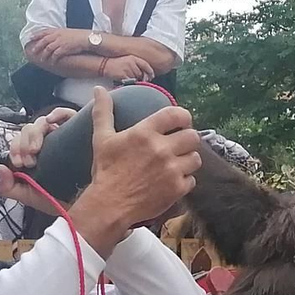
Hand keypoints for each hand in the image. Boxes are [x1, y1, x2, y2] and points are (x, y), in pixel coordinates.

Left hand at [24, 27, 85, 66]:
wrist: (87, 38)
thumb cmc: (79, 36)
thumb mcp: (67, 32)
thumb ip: (59, 34)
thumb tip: (54, 37)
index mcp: (57, 30)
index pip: (44, 32)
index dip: (36, 35)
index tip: (30, 38)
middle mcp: (57, 35)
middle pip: (43, 41)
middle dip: (37, 46)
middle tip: (32, 51)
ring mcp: (60, 42)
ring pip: (48, 49)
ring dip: (44, 55)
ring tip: (41, 60)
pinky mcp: (64, 48)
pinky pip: (55, 55)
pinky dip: (52, 59)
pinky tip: (51, 63)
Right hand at [67, 88, 201, 254]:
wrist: (109, 205)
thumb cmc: (106, 171)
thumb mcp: (102, 138)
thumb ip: (103, 112)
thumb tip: (99, 90)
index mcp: (145, 133)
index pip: (177, 114)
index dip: (183, 117)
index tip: (180, 123)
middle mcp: (162, 149)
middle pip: (192, 136)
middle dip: (187, 139)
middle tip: (179, 145)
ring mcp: (171, 170)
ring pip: (196, 158)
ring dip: (188, 160)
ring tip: (177, 163)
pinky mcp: (177, 189)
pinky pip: (192, 180)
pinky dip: (184, 180)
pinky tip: (173, 180)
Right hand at [103, 54, 155, 82]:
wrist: (104, 65)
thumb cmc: (116, 64)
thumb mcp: (128, 60)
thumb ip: (137, 66)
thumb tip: (146, 75)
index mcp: (133, 58)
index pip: (146, 65)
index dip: (150, 72)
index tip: (151, 76)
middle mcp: (131, 62)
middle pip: (142, 74)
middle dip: (141, 78)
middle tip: (137, 80)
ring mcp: (127, 69)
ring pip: (137, 79)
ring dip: (135, 81)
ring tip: (128, 79)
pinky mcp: (123, 75)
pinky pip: (130, 82)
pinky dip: (129, 84)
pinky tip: (125, 81)